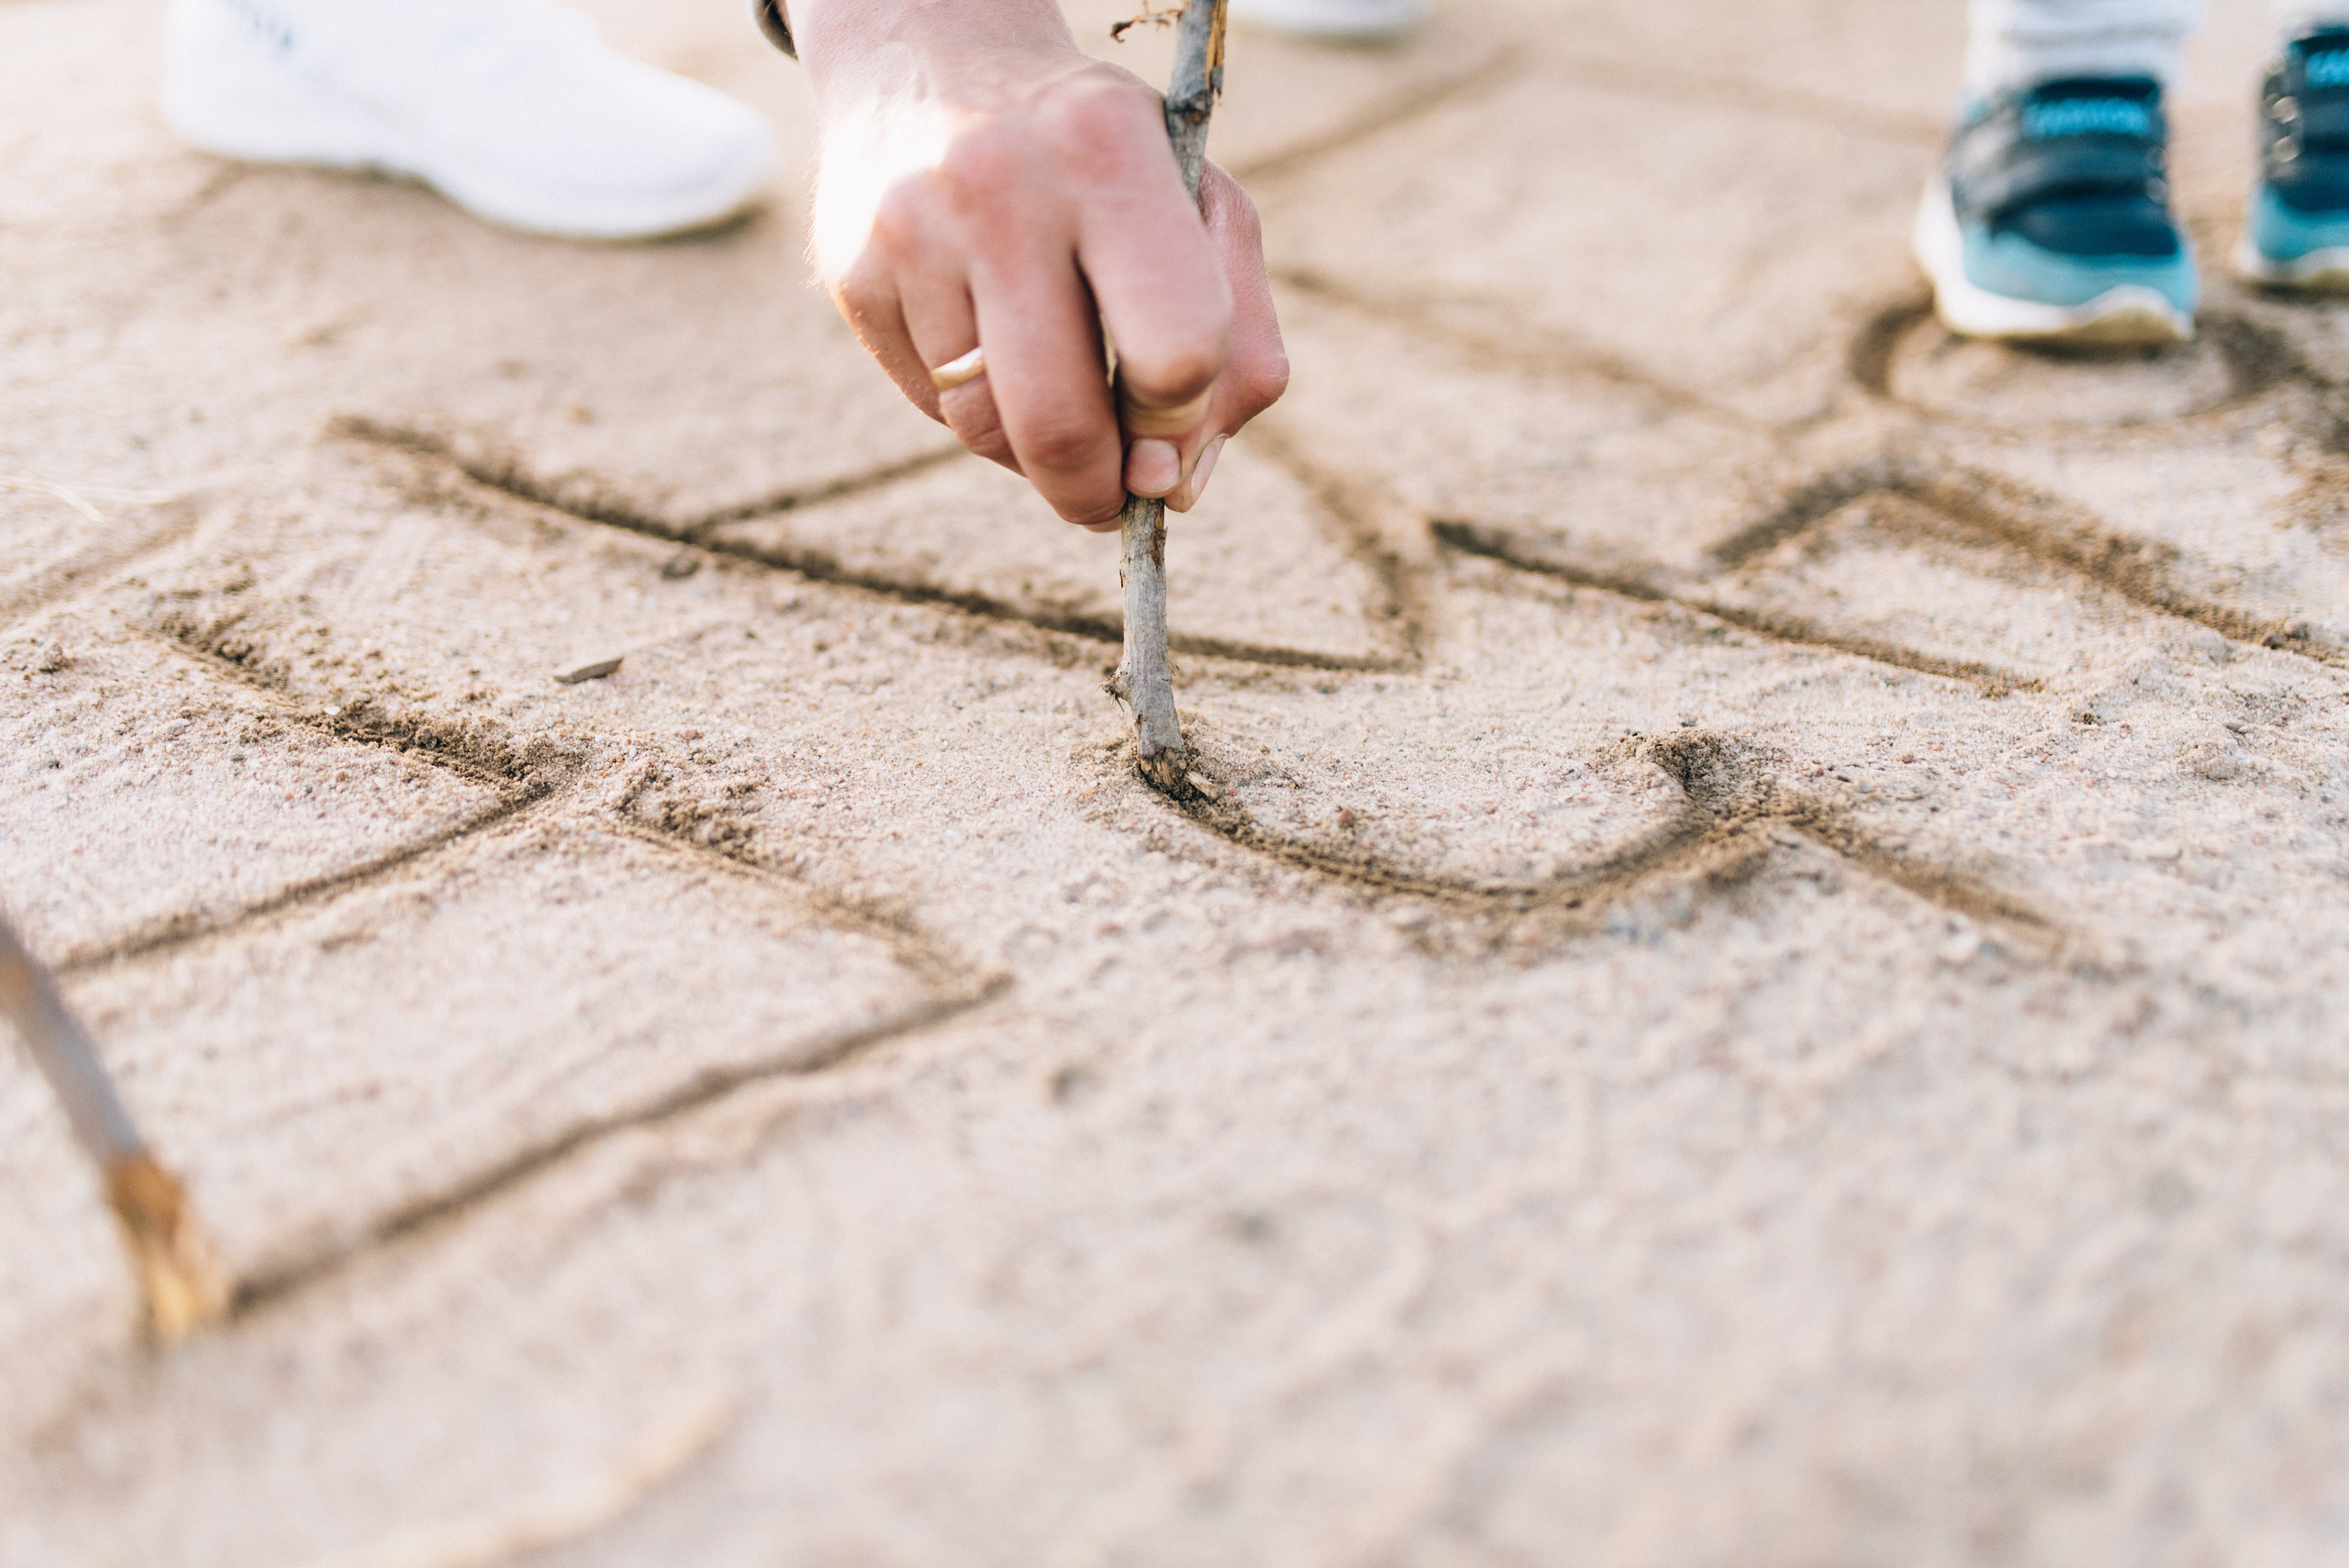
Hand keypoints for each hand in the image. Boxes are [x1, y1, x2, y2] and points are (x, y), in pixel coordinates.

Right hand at [792, 3, 1288, 529]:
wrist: (934, 57)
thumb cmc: (1104, 158)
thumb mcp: (1200, 206)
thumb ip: (1239, 344)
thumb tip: (1175, 484)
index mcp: (1109, 151)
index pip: (1176, 348)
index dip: (1184, 413)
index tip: (1177, 414)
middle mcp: (999, 187)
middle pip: (1062, 424)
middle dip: (1101, 491)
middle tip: (1117, 496)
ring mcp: (911, 232)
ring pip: (987, 430)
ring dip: (1037, 461)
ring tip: (1063, 412)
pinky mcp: (852, 273)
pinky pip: (931, 408)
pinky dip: (980, 416)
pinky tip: (996, 356)